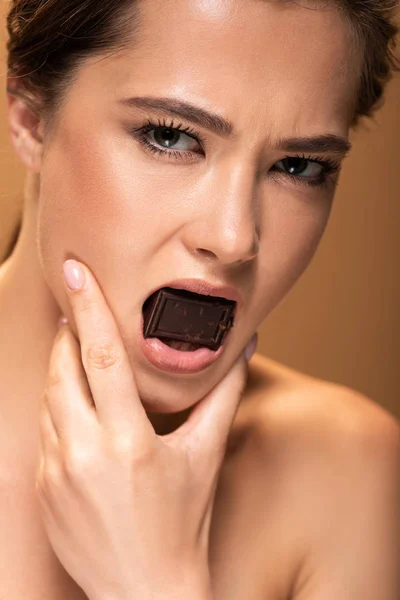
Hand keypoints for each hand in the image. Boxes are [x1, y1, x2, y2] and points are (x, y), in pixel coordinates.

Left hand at [36, 259, 252, 599]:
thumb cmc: (183, 521)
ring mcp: (55, 472)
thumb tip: (247, 345)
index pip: (101, 356)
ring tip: (77, 347)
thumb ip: (224, 393)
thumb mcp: (206, 454)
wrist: (144, 590)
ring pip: (48, 398)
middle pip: (63, 369)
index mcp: (128, 440)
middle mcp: (83, 453)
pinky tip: (77, 403)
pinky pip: (44, 430)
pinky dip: (57, 405)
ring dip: (60, 367)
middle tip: (77, 305)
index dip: (89, 307)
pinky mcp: (42, 488)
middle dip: (68, 332)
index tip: (75, 271)